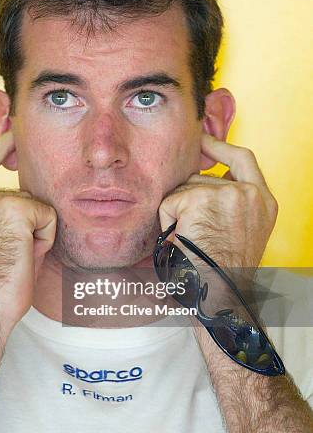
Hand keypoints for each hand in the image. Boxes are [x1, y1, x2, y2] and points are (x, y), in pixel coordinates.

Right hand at [0, 130, 56, 330]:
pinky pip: (47, 216)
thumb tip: (26, 197)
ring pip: (35, 206)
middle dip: (27, 223)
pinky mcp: (12, 209)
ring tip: (16, 256)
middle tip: (11, 255)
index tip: (12, 133)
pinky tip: (26, 254)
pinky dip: (45, 237)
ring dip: (35, 232)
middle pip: (19, 194)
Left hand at [158, 134, 277, 268]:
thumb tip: (205, 178)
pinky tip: (180, 239)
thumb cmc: (225, 271)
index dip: (220, 148)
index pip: (243, 160)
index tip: (204, 140)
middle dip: (188, 200)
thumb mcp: (243, 230)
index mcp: (264, 202)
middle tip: (192, 232)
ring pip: (184, 190)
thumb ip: (233, 202)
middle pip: (203, 179)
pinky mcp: (200, 198)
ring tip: (191, 241)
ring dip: (179, 215)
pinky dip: (167, 222)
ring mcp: (226, 193)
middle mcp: (250, 193)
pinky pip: (169, 203)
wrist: (220, 291)